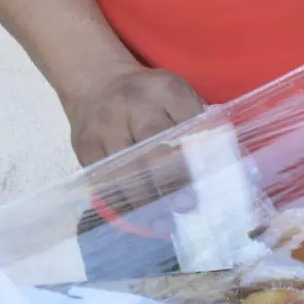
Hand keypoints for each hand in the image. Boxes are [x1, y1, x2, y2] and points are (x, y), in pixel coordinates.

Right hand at [65, 62, 205, 232]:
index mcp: (165, 89)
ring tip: (163, 222)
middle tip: (185, 205)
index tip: (209, 180)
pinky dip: (122, 201)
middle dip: (169, 180)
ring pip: (123, 170)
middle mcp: (131, 106)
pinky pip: (103, 180)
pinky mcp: (84, 147)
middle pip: (150, 148)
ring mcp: (104, 127)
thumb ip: (196, 121)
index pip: (186, 124)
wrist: (95, 80)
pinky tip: (138, 217)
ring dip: (144, 199)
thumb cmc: (149, 95)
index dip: (196, 154)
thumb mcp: (177, 94)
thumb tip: (219, 163)